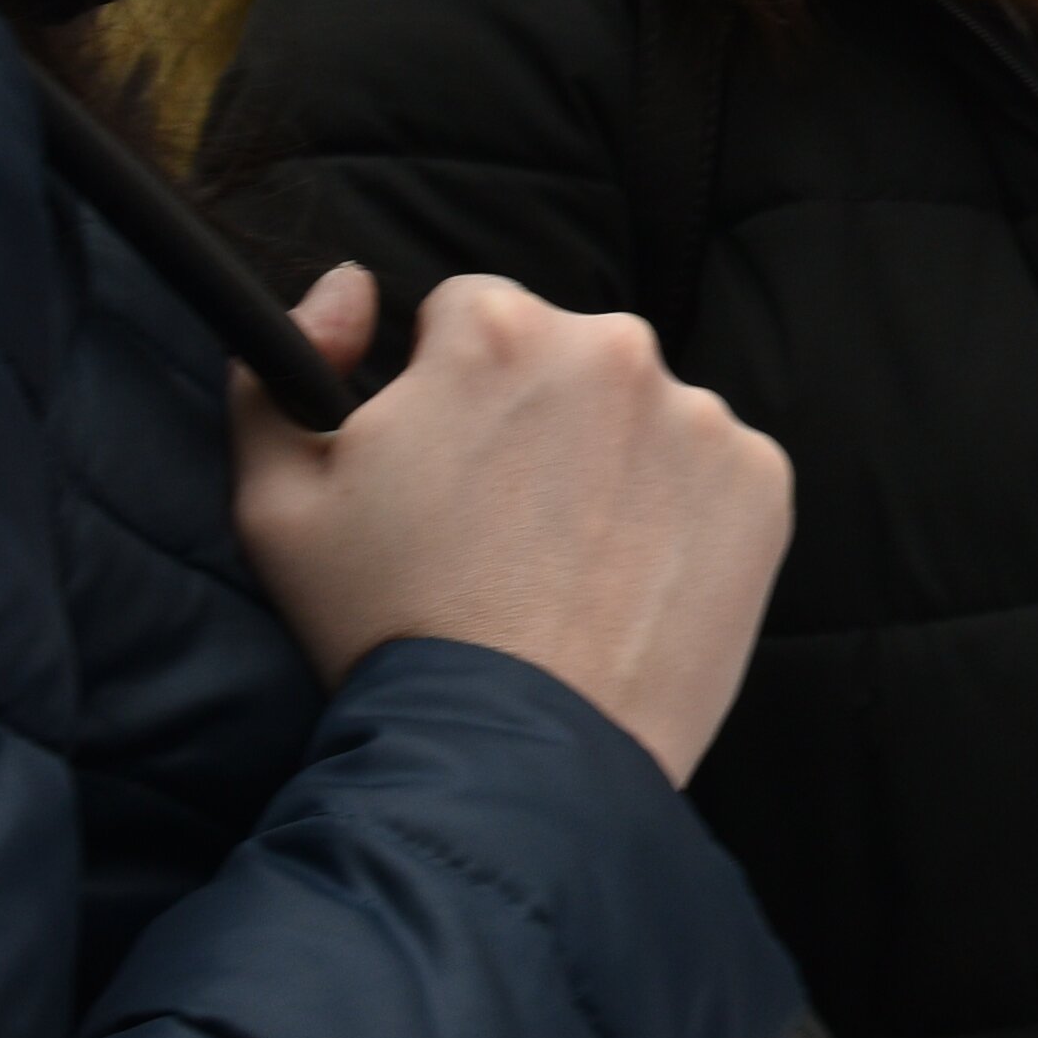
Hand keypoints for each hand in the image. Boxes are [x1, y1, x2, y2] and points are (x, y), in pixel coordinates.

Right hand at [230, 266, 790, 786]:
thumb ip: (286, 359)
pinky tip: (626, 582)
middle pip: (563, 353)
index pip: (469, 312)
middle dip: (531, 414)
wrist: (514, 751)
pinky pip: (709, 472)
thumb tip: (351, 286)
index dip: (443, 386)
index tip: (441, 462)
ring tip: (561, 565)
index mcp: (497, 331)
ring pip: (640, 413)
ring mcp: (702, 417)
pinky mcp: (762, 484)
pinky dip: (676, 511)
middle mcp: (614, 349)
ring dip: (606, 460)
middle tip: (497, 523)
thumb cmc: (383, 626)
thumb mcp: (275, 497)